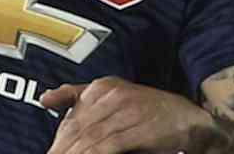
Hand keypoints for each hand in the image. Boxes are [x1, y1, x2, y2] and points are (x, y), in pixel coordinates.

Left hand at [42, 76, 222, 153]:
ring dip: (74, 153)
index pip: (71, 118)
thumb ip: (77, 96)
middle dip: (63, 149)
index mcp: (102, 87)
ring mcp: (125, 111)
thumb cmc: (147, 112)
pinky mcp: (138, 128)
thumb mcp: (112, 95)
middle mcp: (112, 95)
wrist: (188, 119)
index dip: (59, 141)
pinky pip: (108, 145)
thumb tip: (44, 99)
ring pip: (90, 138)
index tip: (51, 153)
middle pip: (78, 130)